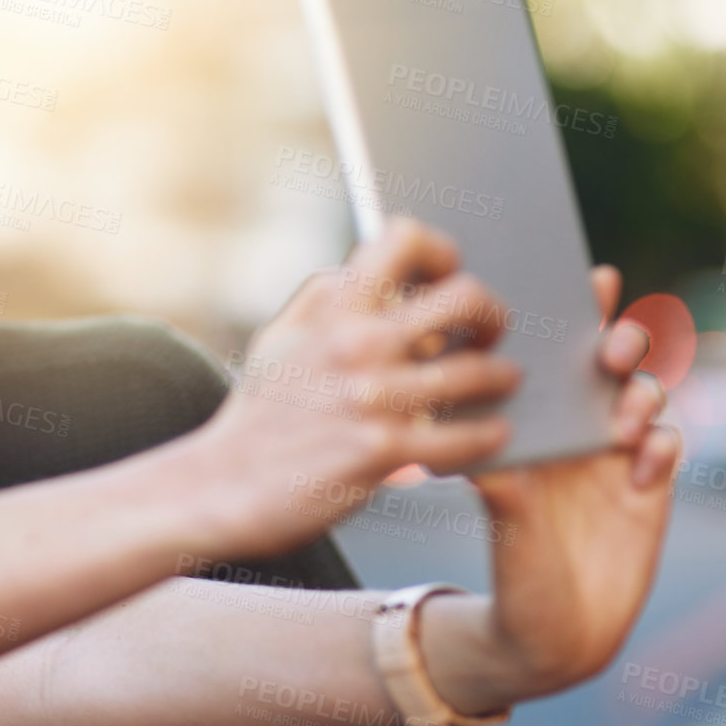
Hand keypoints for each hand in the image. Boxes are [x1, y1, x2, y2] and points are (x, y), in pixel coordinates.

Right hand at [198, 217, 521, 557]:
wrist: (224, 486)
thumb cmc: (257, 416)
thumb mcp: (278, 340)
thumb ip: (320, 299)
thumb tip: (358, 269)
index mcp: (332, 309)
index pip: (403, 239)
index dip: (440, 250)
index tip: (446, 273)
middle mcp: (357, 344)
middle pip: (466, 296)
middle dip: (491, 313)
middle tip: (487, 333)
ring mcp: (374, 397)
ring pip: (481, 371)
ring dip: (501, 378)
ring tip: (499, 384)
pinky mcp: (386, 450)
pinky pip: (469, 436)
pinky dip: (490, 436)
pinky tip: (490, 434)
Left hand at [421, 266, 679, 711]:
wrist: (554, 638)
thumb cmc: (514, 573)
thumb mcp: (504, 524)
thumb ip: (500, 485)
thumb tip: (476, 450)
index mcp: (529, 424)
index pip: (549, 354)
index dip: (571, 313)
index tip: (588, 280)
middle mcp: (570, 429)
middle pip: (607, 362)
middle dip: (617, 342)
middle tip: (608, 352)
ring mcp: (612, 455)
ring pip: (641, 394)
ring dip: (639, 393)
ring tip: (622, 420)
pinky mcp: (647, 486)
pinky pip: (666, 443)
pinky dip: (661, 445)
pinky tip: (642, 469)